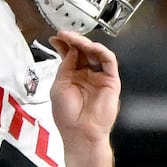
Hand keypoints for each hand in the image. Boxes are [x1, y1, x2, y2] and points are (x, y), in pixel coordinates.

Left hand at [48, 31, 118, 166]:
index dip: (63, 45)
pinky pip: (109, 61)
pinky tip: (90, 47)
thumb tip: (69, 50)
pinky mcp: (111, 80)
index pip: (70, 56)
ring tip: (74, 39)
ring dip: (84, 43)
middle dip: (73, 41)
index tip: (55, 37)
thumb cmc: (67, 114)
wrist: (80, 132)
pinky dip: (100, 51)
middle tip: (63, 34)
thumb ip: (65, 67)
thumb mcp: (59, 86)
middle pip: (82, 51)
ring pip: (95, 53)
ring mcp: (99, 76)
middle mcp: (87, 74)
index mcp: (73, 76)